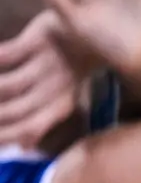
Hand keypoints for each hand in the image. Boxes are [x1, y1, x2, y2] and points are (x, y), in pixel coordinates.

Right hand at [0, 13, 84, 150]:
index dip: (3, 137)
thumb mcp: (59, 101)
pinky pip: (5, 55)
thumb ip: (40, 122)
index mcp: (58, 108)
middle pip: (13, 112)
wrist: (90, 36)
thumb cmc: (67, 73)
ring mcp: (46, 66)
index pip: (27, 130)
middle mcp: (53, 91)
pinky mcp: (37, 41)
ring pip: (6, 86)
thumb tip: (22, 146)